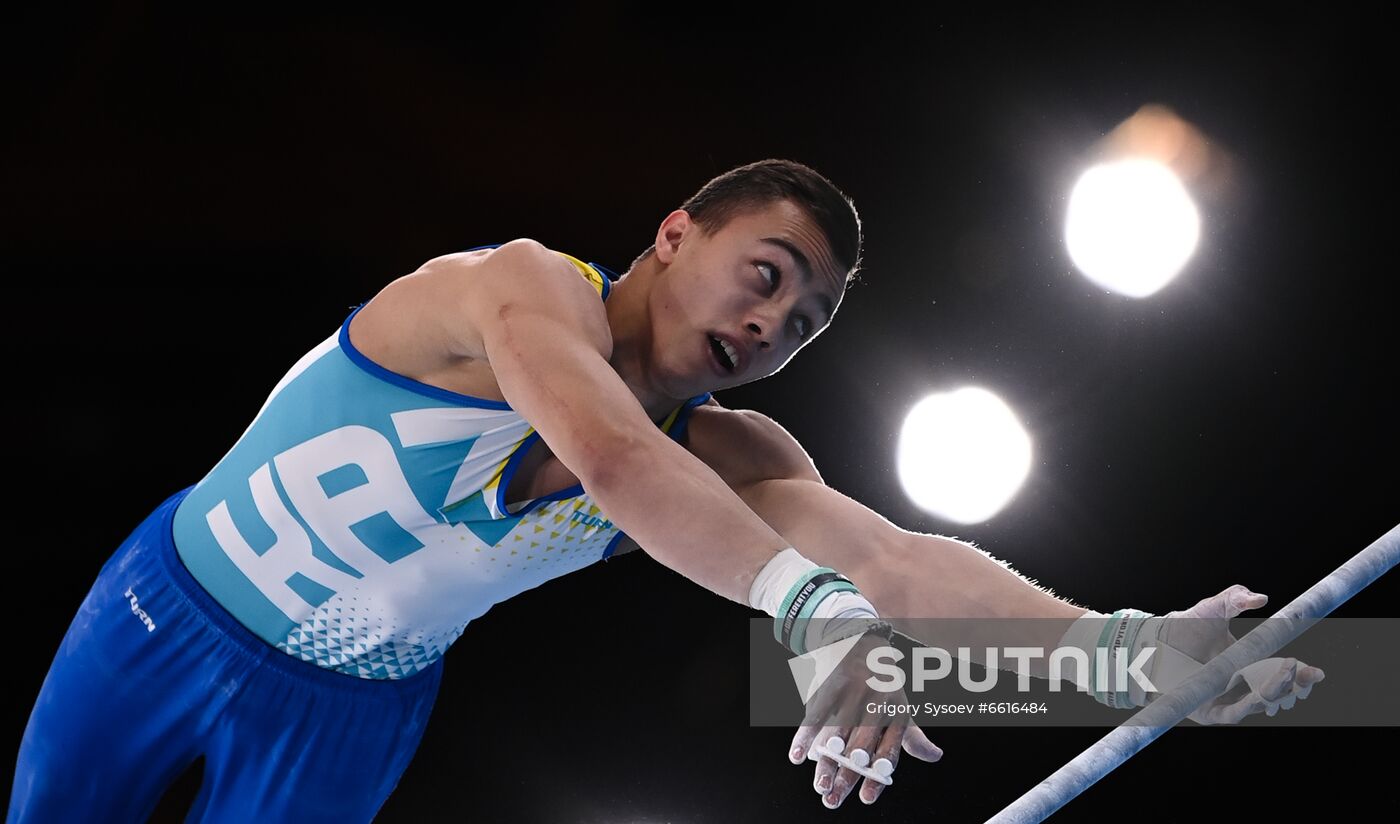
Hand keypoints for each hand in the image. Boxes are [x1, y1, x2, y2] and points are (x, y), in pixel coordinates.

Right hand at [785, 634, 942, 807]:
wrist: (859, 641)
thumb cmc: (881, 683)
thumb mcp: (900, 706)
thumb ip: (913, 737)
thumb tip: (936, 757)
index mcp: (898, 711)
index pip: (889, 750)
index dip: (878, 777)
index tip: (866, 799)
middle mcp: (878, 702)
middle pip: (861, 747)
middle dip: (847, 775)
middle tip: (833, 800)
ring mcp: (854, 692)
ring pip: (837, 735)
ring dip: (827, 763)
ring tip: (820, 786)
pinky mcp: (832, 684)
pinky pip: (816, 715)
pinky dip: (805, 737)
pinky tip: (798, 757)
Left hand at [1153, 584, 1325, 724]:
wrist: (1155, 641)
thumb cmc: (1186, 626)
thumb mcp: (1214, 608)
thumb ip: (1235, 598)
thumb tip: (1261, 597)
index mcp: (1250, 664)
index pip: (1284, 674)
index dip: (1302, 675)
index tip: (1317, 672)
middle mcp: (1243, 684)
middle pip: (1278, 691)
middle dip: (1295, 684)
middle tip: (1305, 673)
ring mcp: (1228, 699)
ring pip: (1260, 703)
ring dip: (1275, 692)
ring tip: (1284, 675)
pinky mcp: (1211, 712)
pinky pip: (1234, 714)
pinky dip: (1248, 707)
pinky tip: (1260, 697)